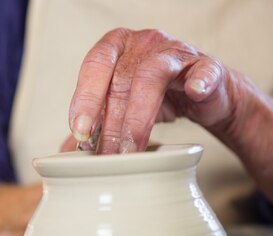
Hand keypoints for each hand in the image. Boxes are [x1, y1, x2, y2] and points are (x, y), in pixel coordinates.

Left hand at [69, 28, 246, 153]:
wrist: (203, 93)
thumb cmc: (155, 96)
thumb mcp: (119, 106)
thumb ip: (95, 125)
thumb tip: (65, 155)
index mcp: (116, 46)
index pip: (95, 65)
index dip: (86, 98)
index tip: (81, 132)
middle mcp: (143, 42)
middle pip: (121, 78)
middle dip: (111, 123)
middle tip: (106, 155)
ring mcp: (175, 52)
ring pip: (152, 76)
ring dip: (139, 118)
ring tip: (131, 150)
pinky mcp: (207, 66)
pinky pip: (204, 71)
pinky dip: (200, 81)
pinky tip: (195, 93)